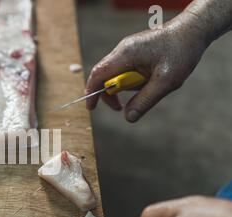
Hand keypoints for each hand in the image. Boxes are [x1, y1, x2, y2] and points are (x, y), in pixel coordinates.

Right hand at [85, 14, 207, 121]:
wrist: (193, 30)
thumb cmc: (181, 52)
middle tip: (121, 107)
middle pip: (104, 75)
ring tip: (150, 84)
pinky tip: (150, 78)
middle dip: (111, 93)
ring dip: (127, 85)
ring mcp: (128, 48)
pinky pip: (125, 68)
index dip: (92, 92)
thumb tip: (128, 117)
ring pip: (116, 73)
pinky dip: (132, 79)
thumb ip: (145, 101)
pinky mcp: (134, 50)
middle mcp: (123, 49)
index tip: (91, 107)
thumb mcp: (165, 82)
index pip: (98, 74)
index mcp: (126, 54)